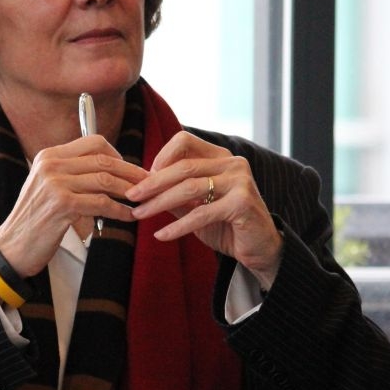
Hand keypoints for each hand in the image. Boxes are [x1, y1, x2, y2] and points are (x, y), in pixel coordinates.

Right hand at [0, 135, 146, 278]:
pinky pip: (101, 204)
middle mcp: (51, 164)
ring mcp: (55, 183)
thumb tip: (107, 169)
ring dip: (129, 191)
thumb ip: (70, 174)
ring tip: (143, 200)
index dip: (116, 153)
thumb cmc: (35, 220)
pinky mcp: (62, 204)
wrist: (12, 247)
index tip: (128, 168)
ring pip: (105, 180)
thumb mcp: (47, 187)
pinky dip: (120, 211)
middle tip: (148, 183)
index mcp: (49, 156)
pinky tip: (129, 217)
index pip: (92, 141)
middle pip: (103, 159)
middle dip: (131, 171)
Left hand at [125, 130, 283, 289]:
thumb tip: (142, 186)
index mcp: (221, 157)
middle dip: (152, 183)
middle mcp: (232, 163)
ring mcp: (240, 181)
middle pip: (183, 166)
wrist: (259, 249)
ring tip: (139, 215)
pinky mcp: (242, 203)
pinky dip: (177, 226)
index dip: (160, 156)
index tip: (143, 179)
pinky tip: (161, 235)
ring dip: (159, 203)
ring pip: (189, 188)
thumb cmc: (225, 225)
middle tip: (131, 196)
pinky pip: (201, 213)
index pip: (184, 141)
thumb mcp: (195, 206)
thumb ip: (174, 193)